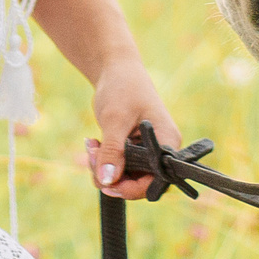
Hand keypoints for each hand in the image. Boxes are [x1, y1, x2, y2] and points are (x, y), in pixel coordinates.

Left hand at [84, 61, 181, 200]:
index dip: (132, 189)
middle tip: (91, 155)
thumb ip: (113, 151)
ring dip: (103, 167)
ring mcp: (146, 152)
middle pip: (138, 182)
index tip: (107, 184)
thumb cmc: (122, 87)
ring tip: (90, 145)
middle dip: (112, 175)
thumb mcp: (115, 118)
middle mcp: (161, 151)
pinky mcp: (132, 150)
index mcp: (167, 143)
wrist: (115, 69)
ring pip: (125, 176)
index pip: (156, 181)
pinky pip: (118, 166)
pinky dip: (102, 160)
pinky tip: (92, 143)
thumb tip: (107, 181)